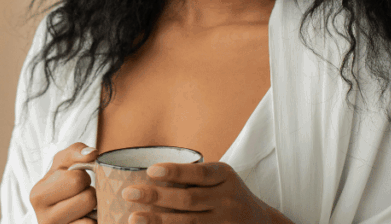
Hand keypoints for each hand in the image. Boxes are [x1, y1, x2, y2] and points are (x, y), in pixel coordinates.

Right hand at [29, 142, 99, 223]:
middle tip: (79, 194)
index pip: (76, 180)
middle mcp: (44, 218)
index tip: (74, 181)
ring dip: (93, 208)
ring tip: (82, 206)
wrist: (56, 207)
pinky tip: (85, 217)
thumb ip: (76, 151)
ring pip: (93, 215)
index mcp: (38, 195)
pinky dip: (94, 221)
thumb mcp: (63, 162)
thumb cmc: (61, 182)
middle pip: (88, 198)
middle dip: (89, 192)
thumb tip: (91, 154)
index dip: (82, 176)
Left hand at [121, 161, 286, 223]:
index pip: (199, 173)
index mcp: (225, 177)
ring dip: (158, 221)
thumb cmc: (229, 193)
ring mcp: (225, 222)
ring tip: (134, 217)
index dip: (174, 172)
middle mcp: (227, 199)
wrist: (261, 222)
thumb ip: (195, 175)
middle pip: (188, 200)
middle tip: (129, 193)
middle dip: (156, 197)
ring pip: (188, 222)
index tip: (150, 171)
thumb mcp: (220, 178)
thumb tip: (150, 174)